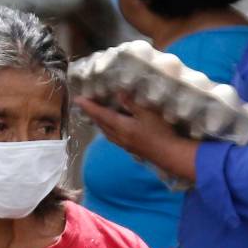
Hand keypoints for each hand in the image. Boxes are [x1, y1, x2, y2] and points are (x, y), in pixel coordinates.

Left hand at [75, 94, 198, 181]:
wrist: (170, 155)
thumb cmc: (160, 132)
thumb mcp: (148, 113)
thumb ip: (132, 103)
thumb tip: (118, 93)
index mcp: (120, 126)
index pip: (101, 114)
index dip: (89, 106)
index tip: (77, 99)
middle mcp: (118, 136)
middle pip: (101, 124)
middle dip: (92, 114)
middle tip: (85, 105)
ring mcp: (124, 144)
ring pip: (106, 132)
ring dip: (99, 122)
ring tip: (96, 115)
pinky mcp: (130, 148)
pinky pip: (113, 137)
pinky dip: (108, 129)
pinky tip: (112, 128)